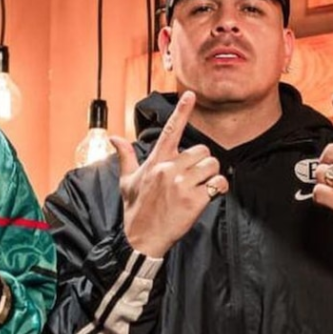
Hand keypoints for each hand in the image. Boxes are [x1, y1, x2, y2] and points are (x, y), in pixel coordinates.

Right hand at [111, 91, 228, 257]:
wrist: (142, 239)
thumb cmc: (135, 210)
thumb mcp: (127, 182)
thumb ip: (125, 157)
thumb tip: (114, 138)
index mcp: (155, 162)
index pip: (171, 130)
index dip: (182, 110)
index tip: (190, 95)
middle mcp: (169, 169)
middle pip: (202, 150)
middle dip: (202, 162)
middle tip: (192, 177)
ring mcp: (182, 184)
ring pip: (212, 164)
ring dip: (210, 175)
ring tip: (198, 187)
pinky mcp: (195, 200)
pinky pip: (218, 184)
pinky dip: (218, 188)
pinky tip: (208, 195)